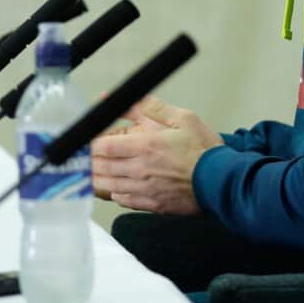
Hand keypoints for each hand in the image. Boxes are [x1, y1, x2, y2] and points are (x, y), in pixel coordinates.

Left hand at [90, 96, 223, 214]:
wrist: (223, 181)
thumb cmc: (204, 149)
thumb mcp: (180, 117)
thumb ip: (146, 107)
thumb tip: (116, 98)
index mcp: (145, 147)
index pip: (102, 147)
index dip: (88, 144)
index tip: (82, 140)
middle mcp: (140, 170)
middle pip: (100, 168)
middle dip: (87, 162)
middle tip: (80, 156)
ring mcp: (144, 190)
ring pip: (107, 186)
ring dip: (96, 178)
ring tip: (90, 171)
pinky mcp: (151, 204)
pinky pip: (122, 200)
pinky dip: (113, 192)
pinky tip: (114, 186)